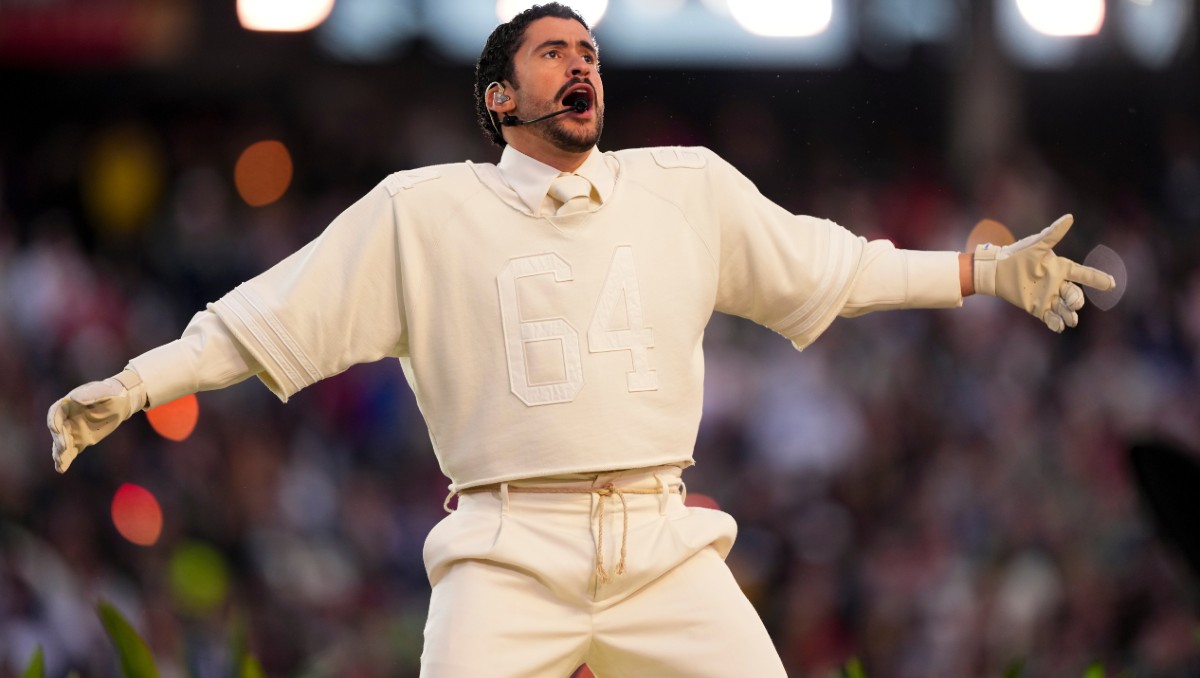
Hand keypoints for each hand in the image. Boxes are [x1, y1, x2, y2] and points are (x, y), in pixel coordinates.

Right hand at [48, 369, 145, 472]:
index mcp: (68, 404)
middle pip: (58, 431)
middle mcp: (67, 418)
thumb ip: (89, 394)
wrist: (121, 401)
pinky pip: (71, 450)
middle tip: (64, 449)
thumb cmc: (111, 393)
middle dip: (59, 440)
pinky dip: (66, 459)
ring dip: (59, 453)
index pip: (56, 413)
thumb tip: (74, 398)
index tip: (56, 429)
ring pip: (62, 443)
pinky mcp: (81, 440)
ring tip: (59, 463)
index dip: (54, 421)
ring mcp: (73, 430)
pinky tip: (61, 469)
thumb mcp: (103, 391)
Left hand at [974, 214, 1115, 331]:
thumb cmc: (1018, 254)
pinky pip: (1051, 319)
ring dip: (1069, 315)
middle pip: (1075, 295)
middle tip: (1072, 303)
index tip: (1112, 284)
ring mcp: (1049, 297)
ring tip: (1070, 320)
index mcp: (1061, 269)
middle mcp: (1058, 284)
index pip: (1084, 275)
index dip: (1098, 279)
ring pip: (1065, 309)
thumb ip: (1053, 234)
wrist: (997, 270)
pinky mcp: (1038, 308)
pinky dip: (1056, 324)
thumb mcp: (1036, 245)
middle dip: (1076, 300)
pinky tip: (1058, 327)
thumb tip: (1069, 217)